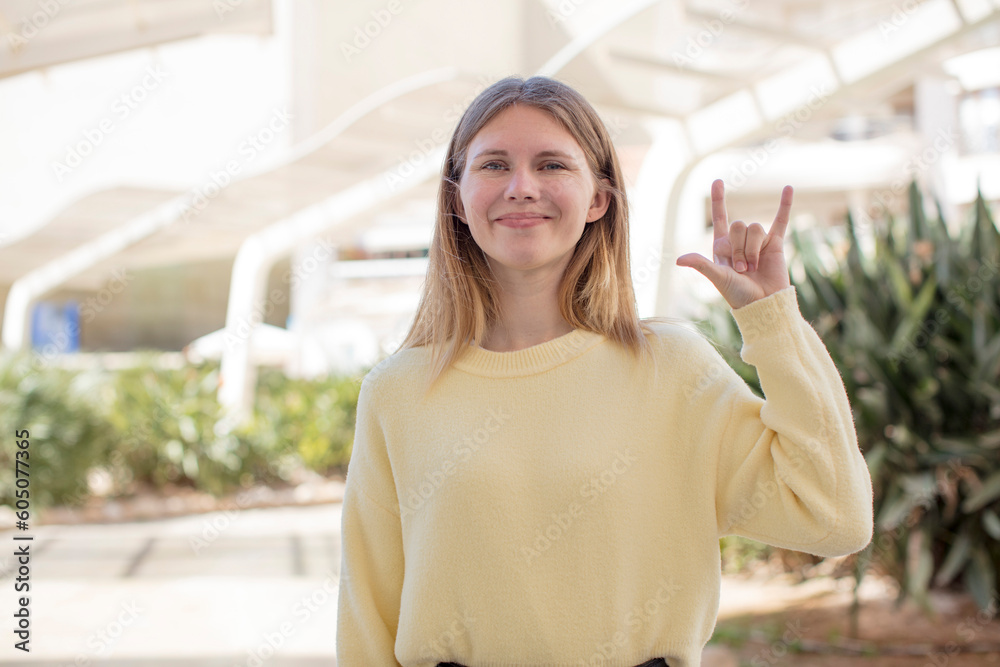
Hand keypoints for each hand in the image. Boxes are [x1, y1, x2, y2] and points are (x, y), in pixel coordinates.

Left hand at [676, 179, 792, 309]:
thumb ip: (701, 265)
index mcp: (723, 246)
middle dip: (740, 247)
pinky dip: (785, 205)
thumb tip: (679, 260)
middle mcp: (740, 241)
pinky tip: (788, 188)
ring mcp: (758, 241)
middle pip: (739, 225)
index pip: (720, 217)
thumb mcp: (717, 277)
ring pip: (756, 228)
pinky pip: (780, 220)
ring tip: (754, 267)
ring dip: (753, 249)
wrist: (763, 303)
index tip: (718, 181)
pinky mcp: (775, 243)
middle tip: (742, 268)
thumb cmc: (738, 294)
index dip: (719, 199)